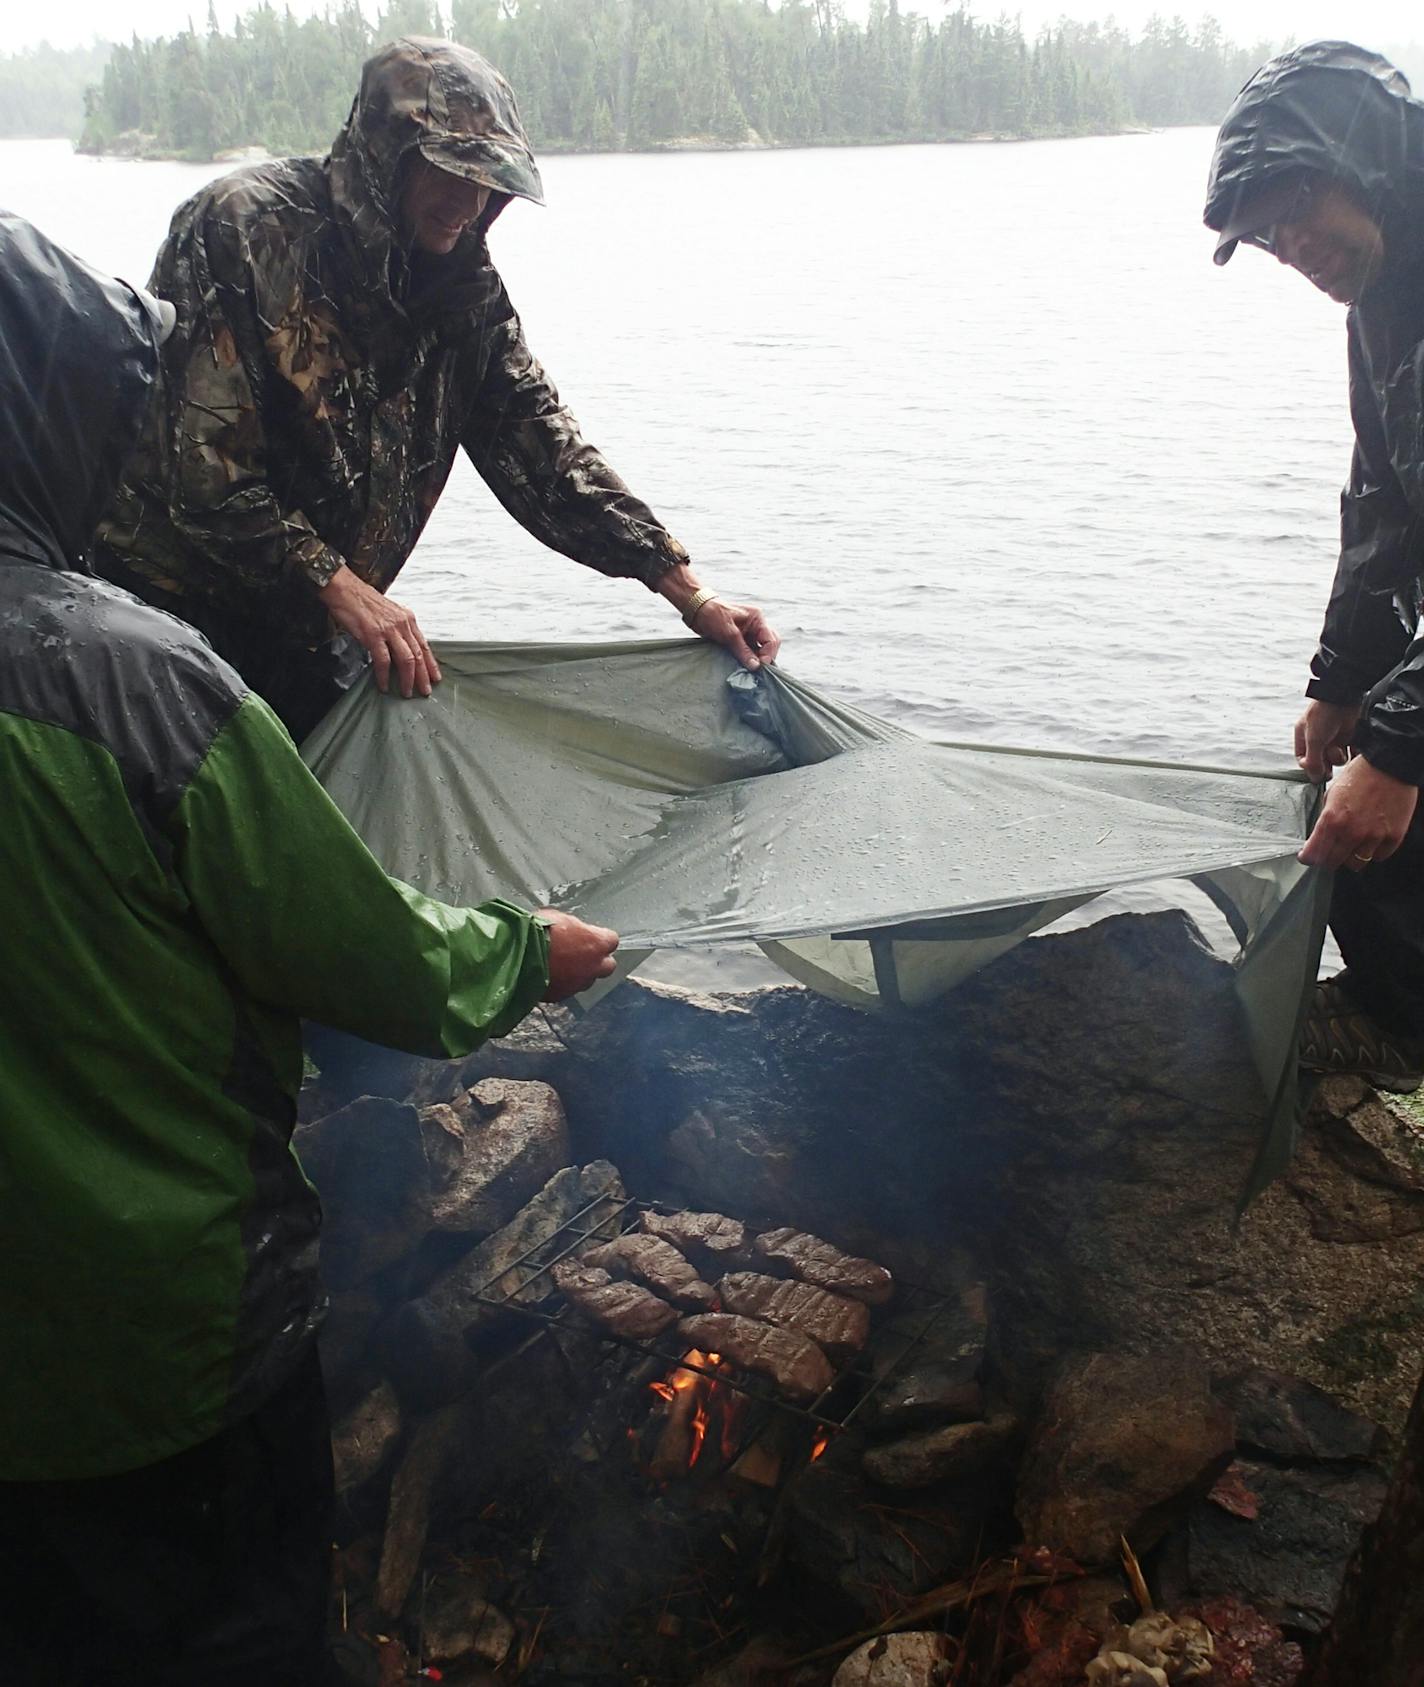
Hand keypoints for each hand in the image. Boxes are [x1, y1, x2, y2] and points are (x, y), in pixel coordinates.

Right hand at [317, 565, 441, 698]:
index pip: (424, 645)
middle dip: (423, 676)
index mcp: (407, 619)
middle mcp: (402, 624)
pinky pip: (383, 660)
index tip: (435, 677)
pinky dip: (385, 675)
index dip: (431, 664)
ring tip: (406, 692)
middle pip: (418, 655)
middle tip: (425, 691)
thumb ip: (398, 630)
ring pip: (406, 660)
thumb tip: (402, 650)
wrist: (345, 589)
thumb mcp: (388, 614)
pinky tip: (384, 685)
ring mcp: (389, 629)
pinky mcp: (373, 635)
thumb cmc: (363, 602)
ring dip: (408, 679)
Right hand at [537, 908, 619, 999]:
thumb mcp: (559, 918)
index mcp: (596, 944)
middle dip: (597, 960)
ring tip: (562, 965)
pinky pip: (568, 989)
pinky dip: (563, 983)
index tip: (591, 936)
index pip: (611, 940)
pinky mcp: (562, 996)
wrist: (518, 956)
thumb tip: (573, 931)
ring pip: (587, 980)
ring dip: (580, 973)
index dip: (600, 938)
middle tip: (582, 953)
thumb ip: (573, 928)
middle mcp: (593, 967)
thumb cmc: (540, 932)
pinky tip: (550, 975)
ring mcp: (578, 984)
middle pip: (607, 966)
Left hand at [688, 596, 781, 670]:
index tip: (759, 666)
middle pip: (769, 646)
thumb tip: (755, 666)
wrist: (697, 611)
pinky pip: (750, 653)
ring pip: (760, 651)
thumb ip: (742, 650)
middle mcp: (756, 627)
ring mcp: (749, 635)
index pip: (771, 640)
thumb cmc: (713, 615)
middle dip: (765, 658)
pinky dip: (748, 661)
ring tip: (749, 671)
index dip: (768, 654)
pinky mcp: (741, 642)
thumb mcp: (728, 632)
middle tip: (756, 671)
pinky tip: (744, 668)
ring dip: (756, 661)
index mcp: (757, 619)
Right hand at [1294, 699, 1360, 780]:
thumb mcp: (1313, 740)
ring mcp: (1335, 739)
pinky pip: (1352, 753)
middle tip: (1329, 770)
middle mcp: (1319, 740)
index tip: (1316, 769)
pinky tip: (1352, 750)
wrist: (1343, 698)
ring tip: (1339, 749)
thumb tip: (1315, 779)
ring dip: (1338, 758)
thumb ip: (1313, 761)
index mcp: (1304, 738)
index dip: (1309, 767)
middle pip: (1321, 762)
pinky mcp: (1350, 737)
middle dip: (1325, 766)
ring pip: (1336, 759)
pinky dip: (1353, 754)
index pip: (1304, 760)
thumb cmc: (1323, 715)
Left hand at [1298, 754, 1418, 870]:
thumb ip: (1326, 818)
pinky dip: (1373, 851)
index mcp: (1332, 820)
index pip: (1313, 854)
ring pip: (1356, 863)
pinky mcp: (1393, 837)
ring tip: (1353, 844)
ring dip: (1351, 856)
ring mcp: (1374, 836)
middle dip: (1328, 859)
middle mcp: (1352, 832)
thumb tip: (1320, 835)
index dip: (1308, 858)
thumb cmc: (1360, 775)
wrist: (1390, 765)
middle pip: (1333, 862)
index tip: (1308, 857)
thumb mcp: (1332, 794)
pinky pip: (1379, 856)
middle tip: (1330, 851)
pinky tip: (1371, 840)